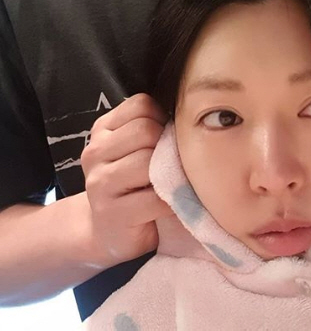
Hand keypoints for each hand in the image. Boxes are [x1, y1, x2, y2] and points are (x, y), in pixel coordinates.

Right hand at [80, 93, 173, 266]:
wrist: (108, 232)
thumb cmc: (132, 183)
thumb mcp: (133, 149)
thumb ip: (150, 127)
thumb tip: (188, 115)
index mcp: (103, 129)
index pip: (140, 105)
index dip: (161, 118)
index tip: (164, 137)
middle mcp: (95, 152)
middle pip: (145, 130)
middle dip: (165, 145)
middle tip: (170, 163)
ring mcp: (100, 183)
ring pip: (147, 161)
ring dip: (168, 173)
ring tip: (168, 182)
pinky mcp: (113, 213)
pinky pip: (155, 198)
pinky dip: (170, 201)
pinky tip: (167, 205)